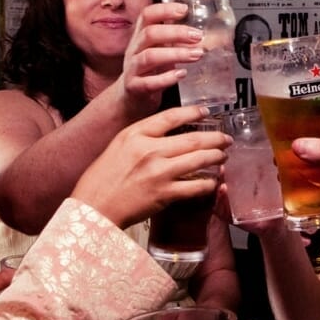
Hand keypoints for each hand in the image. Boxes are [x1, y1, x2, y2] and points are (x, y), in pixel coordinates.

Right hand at [72, 105, 230, 228]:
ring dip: (216, 157)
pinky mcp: (164, 194)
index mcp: (135, 134)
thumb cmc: (101, 179)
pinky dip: (208, 183)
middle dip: (215, 138)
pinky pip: (195, 186)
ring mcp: (158, 172)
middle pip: (192, 139)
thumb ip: (141, 138)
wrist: (93, 207)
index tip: (205, 112)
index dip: (192, 112)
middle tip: (226, 139)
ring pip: (199, 160)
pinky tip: (213, 182)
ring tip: (223, 157)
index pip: (171, 116)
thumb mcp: (118, 146)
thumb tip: (167, 134)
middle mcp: (149, 150)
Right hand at [120, 3, 204, 117]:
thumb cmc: (151, 71)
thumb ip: (178, 41)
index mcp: (141, 36)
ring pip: (150, 57)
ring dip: (176, 54)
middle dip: (176, 32)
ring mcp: (132, 68)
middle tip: (198, 36)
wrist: (131, 98)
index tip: (184, 9)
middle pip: (150, 34)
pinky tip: (181, 75)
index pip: (147, 15)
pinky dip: (166, 78)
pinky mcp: (135, 87)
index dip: (165, 10)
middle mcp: (134, 49)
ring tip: (197, 55)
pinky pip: (149, 82)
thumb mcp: (162, 51)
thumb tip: (210, 36)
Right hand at [291, 119, 319, 236]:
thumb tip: (300, 145)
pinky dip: (306, 189)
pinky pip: (318, 189)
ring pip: (316, 168)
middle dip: (300, 148)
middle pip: (318, 146)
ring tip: (281, 168)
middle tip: (280, 148)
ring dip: (300, 169)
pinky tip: (293, 189)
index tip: (290, 123)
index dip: (311, 122)